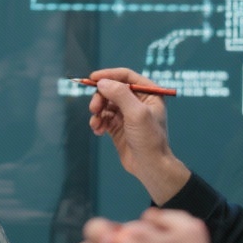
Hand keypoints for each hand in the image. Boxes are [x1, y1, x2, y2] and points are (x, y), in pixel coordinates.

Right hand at [86, 68, 189, 203]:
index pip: (126, 76)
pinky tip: (98, 131)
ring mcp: (127, 114)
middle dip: (100, 97)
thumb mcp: (137, 113)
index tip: (92, 78)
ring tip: (96, 124)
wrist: (150, 167)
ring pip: (105, 104)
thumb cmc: (149, 139)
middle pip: (112, 89)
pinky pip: (103, 118)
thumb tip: (102, 82)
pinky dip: (98, 122)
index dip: (108, 75)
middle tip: (94, 108)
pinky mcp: (118, 127)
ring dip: (97, 112)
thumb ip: (120, 94)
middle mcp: (138, 101)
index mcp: (149, 93)